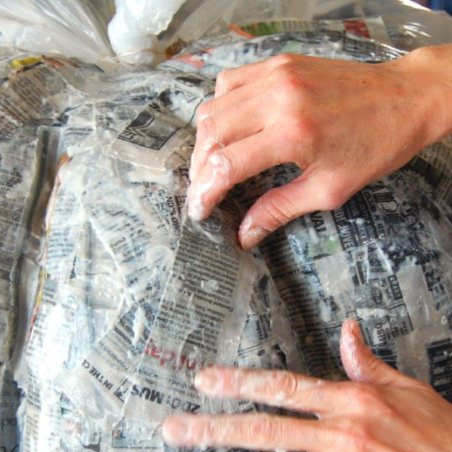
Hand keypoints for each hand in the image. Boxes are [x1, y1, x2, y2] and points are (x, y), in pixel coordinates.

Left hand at [162, 319, 451, 451]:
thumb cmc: (441, 435)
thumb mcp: (405, 389)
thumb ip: (366, 362)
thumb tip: (346, 330)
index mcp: (351, 400)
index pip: (282, 386)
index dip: (238, 383)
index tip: (202, 380)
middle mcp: (339, 435)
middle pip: (262, 430)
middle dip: (211, 429)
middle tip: (172, 430)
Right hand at [188, 46, 451, 249]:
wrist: (406, 98)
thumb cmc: (375, 147)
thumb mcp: (329, 190)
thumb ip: (279, 210)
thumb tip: (244, 234)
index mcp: (292, 134)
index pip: (224, 165)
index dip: (203, 193)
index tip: (199, 211)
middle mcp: (278, 99)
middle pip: (210, 135)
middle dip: (198, 170)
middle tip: (204, 191)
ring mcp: (276, 75)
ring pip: (212, 108)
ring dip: (205, 140)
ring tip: (213, 163)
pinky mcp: (278, 63)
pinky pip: (228, 83)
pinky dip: (219, 108)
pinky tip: (230, 127)